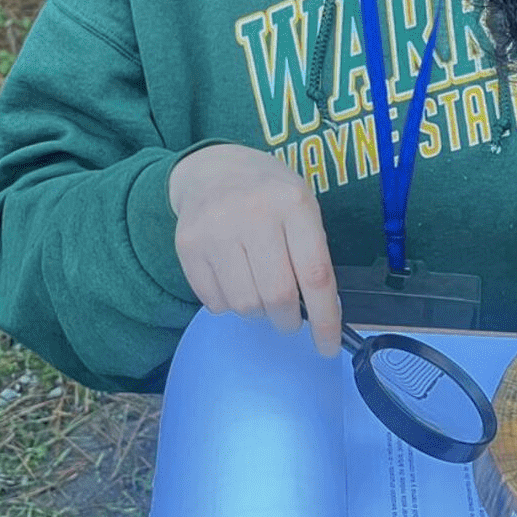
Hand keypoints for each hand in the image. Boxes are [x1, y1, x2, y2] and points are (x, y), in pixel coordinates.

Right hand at [169, 144, 341, 356]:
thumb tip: (319, 313)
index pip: (315, 275)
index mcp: (293, 203)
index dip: (325, 319)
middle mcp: (254, 214)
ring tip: (259, 290)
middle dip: (288, 320)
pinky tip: (234, 279)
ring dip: (258, 312)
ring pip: (245, 304)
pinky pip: (214, 301)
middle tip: (289, 318)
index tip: (327, 347)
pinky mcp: (188, 245)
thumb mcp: (302, 206)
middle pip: (277, 296)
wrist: (212, 169)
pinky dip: (229, 304)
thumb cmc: (268, 194)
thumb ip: (311, 253)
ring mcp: (216, 229)